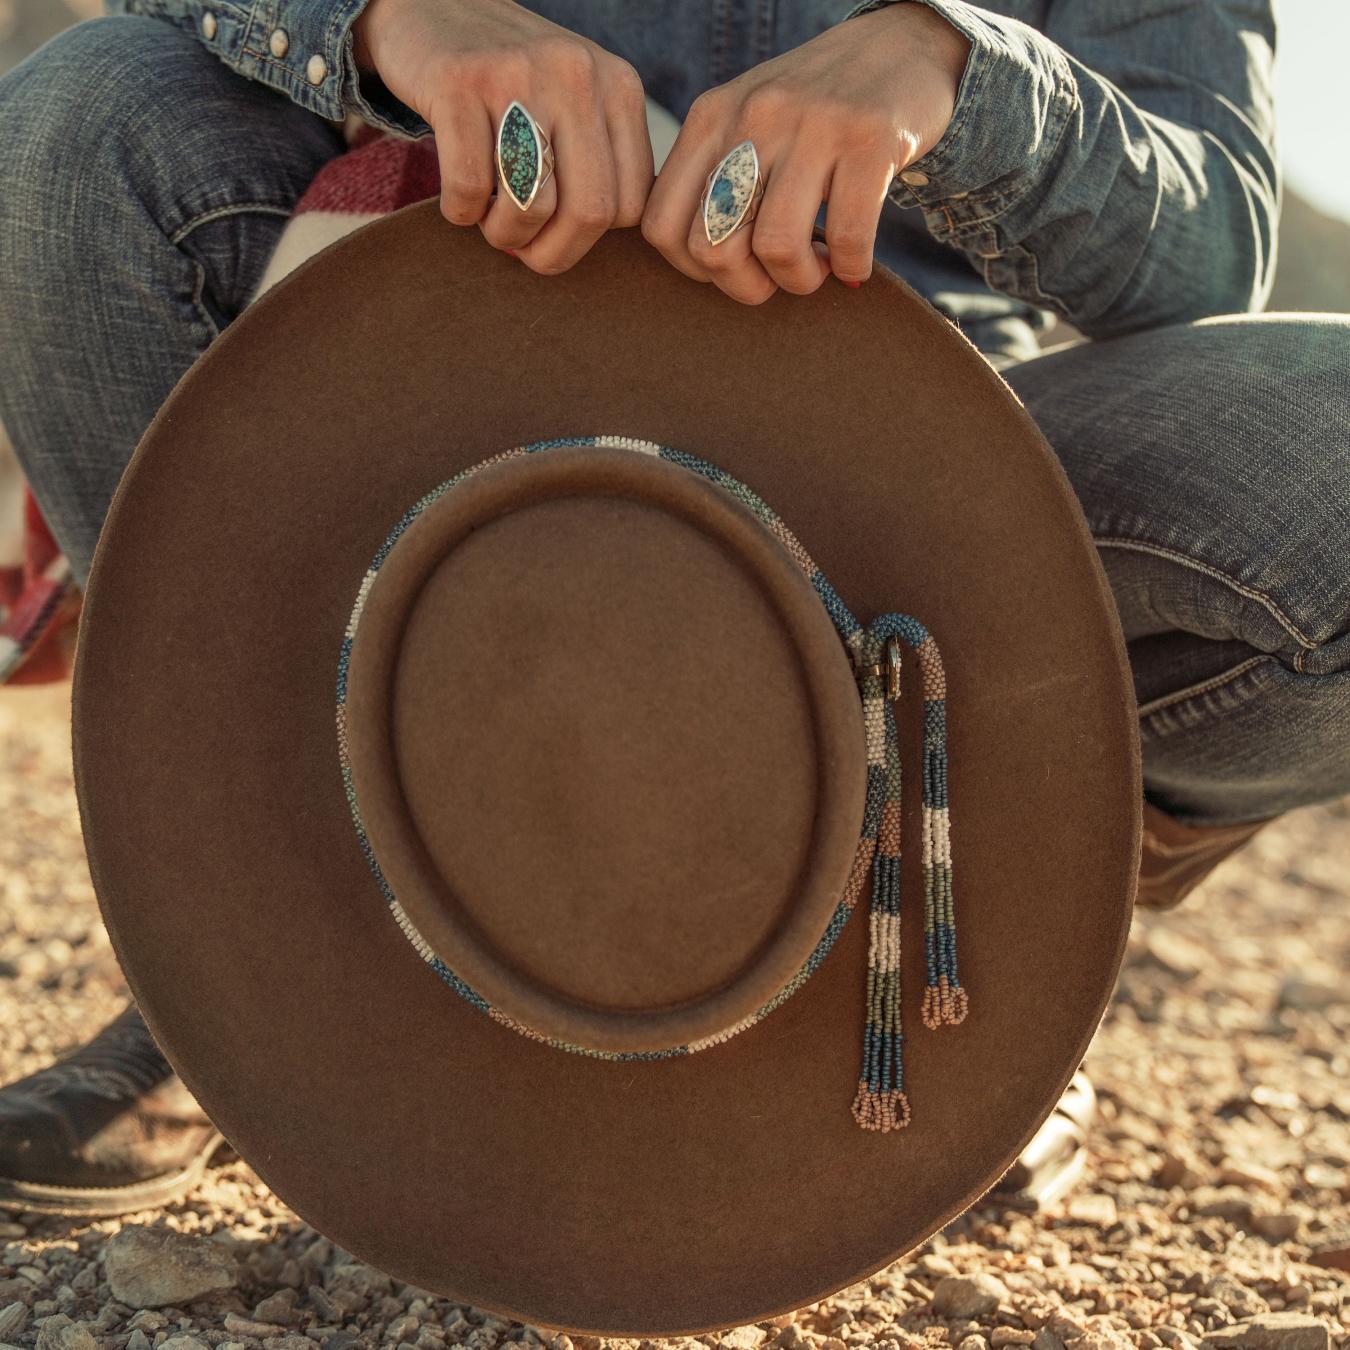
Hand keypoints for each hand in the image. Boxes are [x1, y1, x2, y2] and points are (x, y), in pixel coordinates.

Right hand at [352, 0, 653, 272]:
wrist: (435, 8)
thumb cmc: (513, 84)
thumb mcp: (576, 105)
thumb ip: (601, 165)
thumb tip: (599, 247)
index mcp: (618, 88)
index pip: (628, 205)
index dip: (589, 241)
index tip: (556, 235)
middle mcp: (576, 75)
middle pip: (590, 212)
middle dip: (553, 253)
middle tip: (522, 250)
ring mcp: (517, 74)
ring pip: (531, 205)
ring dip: (504, 235)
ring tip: (488, 221)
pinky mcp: (457, 81)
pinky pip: (468, 186)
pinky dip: (460, 212)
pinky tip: (457, 201)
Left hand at [640, 2, 969, 303]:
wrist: (901, 45)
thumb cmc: (816, 111)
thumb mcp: (748, 124)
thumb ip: (714, 178)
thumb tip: (703, 265)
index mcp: (711, 118)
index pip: (660, 226)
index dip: (694, 269)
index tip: (734, 264)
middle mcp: (753, 116)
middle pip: (712, 247)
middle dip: (747, 285)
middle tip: (778, 275)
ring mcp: (812, 124)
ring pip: (775, 246)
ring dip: (800, 280)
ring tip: (819, 267)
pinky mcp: (870, 138)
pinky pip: (845, 238)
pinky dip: (851, 267)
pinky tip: (855, 261)